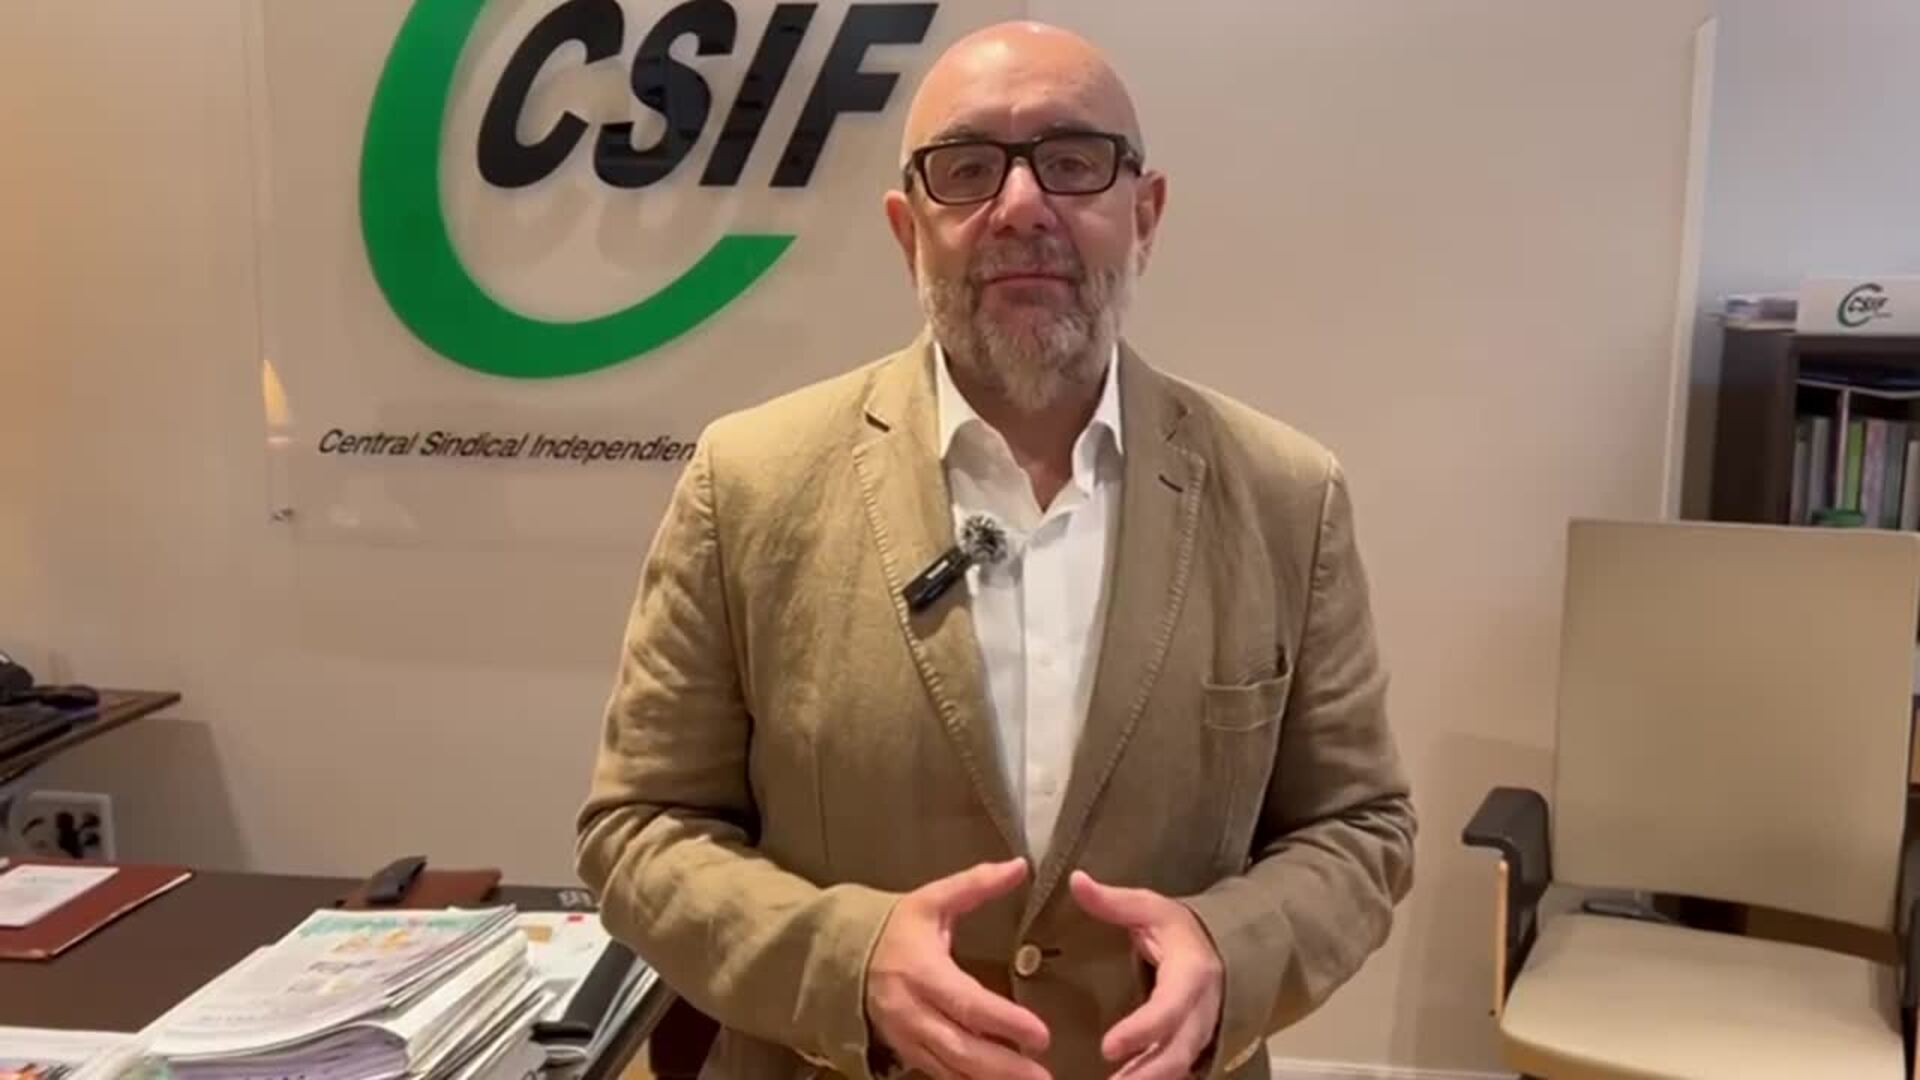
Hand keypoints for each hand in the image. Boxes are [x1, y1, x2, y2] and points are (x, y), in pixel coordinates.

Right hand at [867, 859, 1051, 1079]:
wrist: (842, 955)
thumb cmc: (896, 927)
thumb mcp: (932, 900)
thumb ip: (976, 884)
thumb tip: (1020, 866)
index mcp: (922, 972)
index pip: (968, 1003)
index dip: (1004, 1022)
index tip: (1041, 1034)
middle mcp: (913, 1011)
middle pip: (962, 1048)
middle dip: (1004, 1067)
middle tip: (1044, 1075)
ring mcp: (908, 1038)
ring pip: (952, 1069)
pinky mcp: (907, 1053)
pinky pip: (940, 1075)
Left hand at [1071, 871, 1223, 1079]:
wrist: (1221, 945)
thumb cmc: (1179, 927)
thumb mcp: (1150, 908)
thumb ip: (1113, 902)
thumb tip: (1076, 880)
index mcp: (1191, 974)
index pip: (1169, 1009)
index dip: (1141, 1031)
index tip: (1108, 1047)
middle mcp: (1202, 1009)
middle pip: (1177, 1051)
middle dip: (1145, 1074)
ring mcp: (1201, 1031)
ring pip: (1178, 1066)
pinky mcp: (1195, 1045)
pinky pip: (1177, 1069)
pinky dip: (1152, 1079)